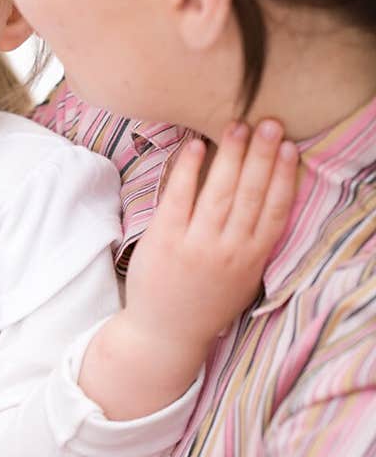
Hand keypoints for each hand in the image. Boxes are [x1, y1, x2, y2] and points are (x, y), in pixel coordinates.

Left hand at [81, 118, 298, 418]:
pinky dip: (189, 170)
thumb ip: (253, 241)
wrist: (165, 333)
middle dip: (262, 155)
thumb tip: (266, 196)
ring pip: (220, 191)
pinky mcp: (166, 239)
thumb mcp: (243, 277)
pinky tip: (196, 146)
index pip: (275, 210)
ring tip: (238, 126)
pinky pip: (179, 197)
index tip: (291, 148)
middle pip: (251, 194)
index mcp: (253, 259)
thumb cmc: (206, 301)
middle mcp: (229, 250)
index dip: (284, 177)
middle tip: (270, 123)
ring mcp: (197, 244)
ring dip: (231, 155)